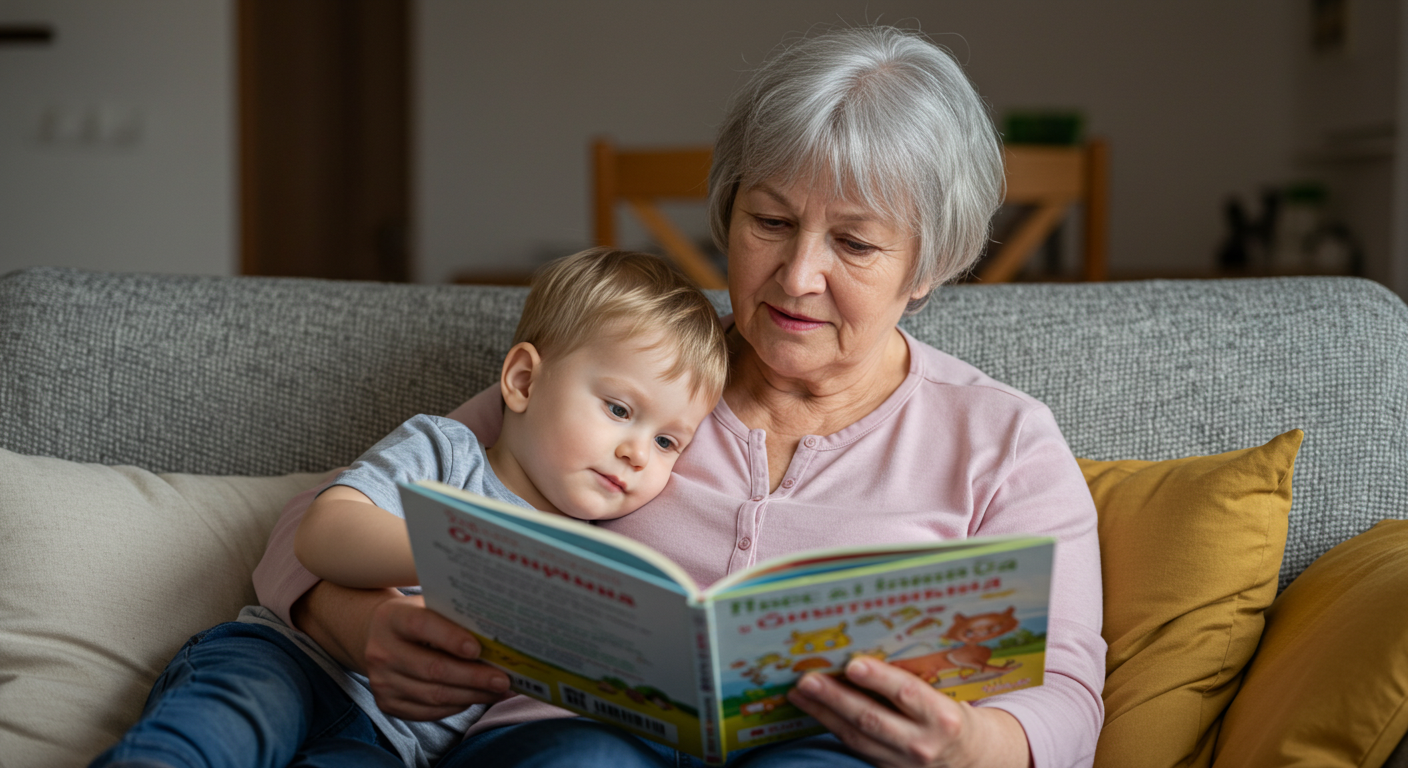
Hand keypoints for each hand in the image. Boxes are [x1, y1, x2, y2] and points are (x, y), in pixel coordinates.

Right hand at [292, 582, 511, 720]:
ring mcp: (382, 681)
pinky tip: (476, 699)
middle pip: (432, 668)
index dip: (451, 638)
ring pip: (433, 695)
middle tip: (503, 680)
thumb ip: (453, 615)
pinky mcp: (387, 703)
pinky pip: (427, 711)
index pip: (422, 626)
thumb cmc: (415, 619)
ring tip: (498, 692)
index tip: (478, 649)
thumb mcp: (428, 606)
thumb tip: (497, 634)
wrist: (376, 637)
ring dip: (471, 696)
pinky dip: (456, 707)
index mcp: (392, 618)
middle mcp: (381, 651)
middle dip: (473, 677)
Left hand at [786, 658, 1030, 767]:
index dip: (879, 679)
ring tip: (799, 693)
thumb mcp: (946, 695)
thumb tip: (868, 648)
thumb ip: (914, 679)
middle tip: (807, 679)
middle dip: (835, 698)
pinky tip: (814, 710)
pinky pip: (855, 747)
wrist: (972, 759)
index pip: (907, 694)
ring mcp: (902, 762)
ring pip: (856, 736)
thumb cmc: (953, 714)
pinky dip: (831, 728)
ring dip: (823, 713)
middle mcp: (922, 742)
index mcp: (942, 716)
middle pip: (871, 718)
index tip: (852, 664)